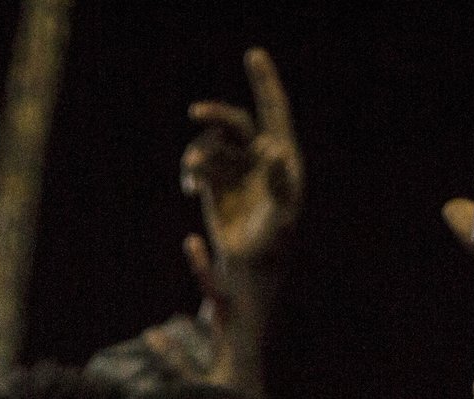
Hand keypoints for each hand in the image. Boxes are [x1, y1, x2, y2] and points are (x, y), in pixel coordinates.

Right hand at [181, 47, 302, 277]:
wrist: (252, 268)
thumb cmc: (275, 243)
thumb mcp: (282, 215)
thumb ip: (281, 182)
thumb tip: (273, 149)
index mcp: (282, 158)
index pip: (274, 111)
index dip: (265, 82)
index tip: (253, 55)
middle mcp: (258, 159)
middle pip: (236, 122)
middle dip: (216, 114)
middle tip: (195, 113)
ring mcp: (236, 170)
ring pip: (212, 145)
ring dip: (200, 155)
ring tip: (194, 174)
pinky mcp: (216, 185)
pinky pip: (199, 164)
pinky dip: (192, 171)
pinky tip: (191, 188)